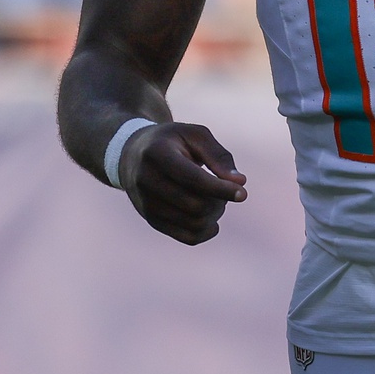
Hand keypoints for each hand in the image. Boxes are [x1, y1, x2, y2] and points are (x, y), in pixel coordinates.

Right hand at [118, 122, 246, 245]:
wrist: (131, 154)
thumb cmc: (172, 141)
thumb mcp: (195, 135)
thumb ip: (219, 156)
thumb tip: (240, 182)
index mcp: (158, 154)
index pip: (193, 179)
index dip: (221, 189)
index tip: (243, 193)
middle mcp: (147, 180)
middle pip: (195, 205)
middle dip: (219, 201)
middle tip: (225, 191)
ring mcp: (146, 203)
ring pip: (192, 223)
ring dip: (214, 215)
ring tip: (216, 201)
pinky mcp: (151, 219)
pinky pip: (185, 237)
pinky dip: (205, 232)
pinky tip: (212, 221)